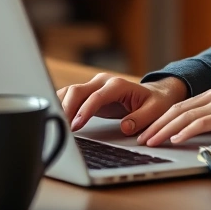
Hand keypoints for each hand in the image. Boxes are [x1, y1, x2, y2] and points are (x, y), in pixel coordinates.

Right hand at [57, 74, 187, 134]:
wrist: (156, 94)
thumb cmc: (155, 103)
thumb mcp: (155, 111)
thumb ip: (140, 119)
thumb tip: (125, 127)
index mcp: (118, 85)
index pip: (96, 96)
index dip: (85, 110)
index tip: (76, 125)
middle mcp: (103, 82)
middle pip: (77, 90)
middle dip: (66, 108)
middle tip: (61, 128)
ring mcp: (94, 85)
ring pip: (70, 91)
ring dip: (60, 106)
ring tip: (54, 124)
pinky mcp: (89, 93)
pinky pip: (70, 96)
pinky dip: (61, 104)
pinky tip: (55, 117)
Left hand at [136, 87, 210, 146]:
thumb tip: (198, 135)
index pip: (181, 107)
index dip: (161, 119)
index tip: (148, 131)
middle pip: (178, 109)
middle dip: (156, 124)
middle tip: (141, 137)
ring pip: (186, 115)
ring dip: (165, 129)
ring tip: (151, 140)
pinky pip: (203, 122)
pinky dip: (186, 131)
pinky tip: (175, 140)